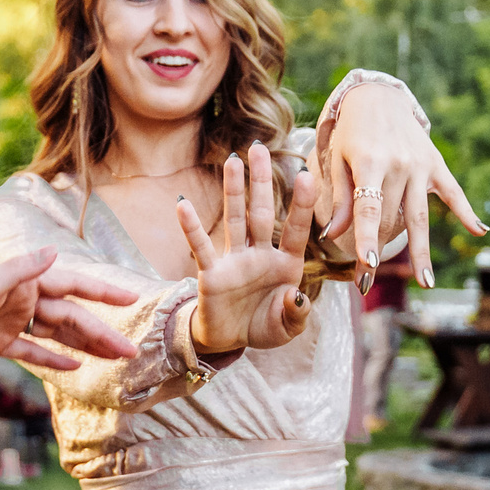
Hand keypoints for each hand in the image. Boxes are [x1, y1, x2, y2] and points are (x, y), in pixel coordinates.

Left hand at [0, 250, 142, 371]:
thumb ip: (19, 271)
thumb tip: (53, 251)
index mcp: (19, 280)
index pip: (71, 283)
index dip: (101, 292)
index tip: (131, 299)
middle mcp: (19, 298)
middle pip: (70, 316)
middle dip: (101, 332)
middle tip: (131, 351)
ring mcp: (9, 321)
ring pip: (57, 334)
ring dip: (85, 346)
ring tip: (114, 359)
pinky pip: (32, 351)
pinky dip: (53, 359)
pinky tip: (76, 367)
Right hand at [184, 143, 319, 351]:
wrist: (231, 341)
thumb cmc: (264, 326)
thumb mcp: (288, 327)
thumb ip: (297, 313)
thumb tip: (296, 295)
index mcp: (285, 264)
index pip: (295, 229)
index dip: (301, 204)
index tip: (306, 174)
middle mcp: (260, 254)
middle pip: (261, 211)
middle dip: (261, 180)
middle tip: (259, 148)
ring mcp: (234, 260)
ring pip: (234, 219)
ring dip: (233, 191)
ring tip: (232, 162)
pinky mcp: (211, 273)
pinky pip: (200, 247)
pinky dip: (191, 227)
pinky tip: (182, 204)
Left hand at [321, 82, 485, 292]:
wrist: (378, 98)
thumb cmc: (351, 133)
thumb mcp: (338, 159)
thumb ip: (342, 198)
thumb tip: (332, 236)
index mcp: (370, 161)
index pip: (368, 207)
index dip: (367, 237)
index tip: (367, 264)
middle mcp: (399, 164)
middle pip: (392, 218)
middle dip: (380, 253)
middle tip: (367, 284)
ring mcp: (421, 165)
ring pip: (421, 216)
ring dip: (422, 251)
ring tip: (426, 282)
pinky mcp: (436, 165)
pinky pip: (453, 192)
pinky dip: (467, 211)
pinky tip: (480, 231)